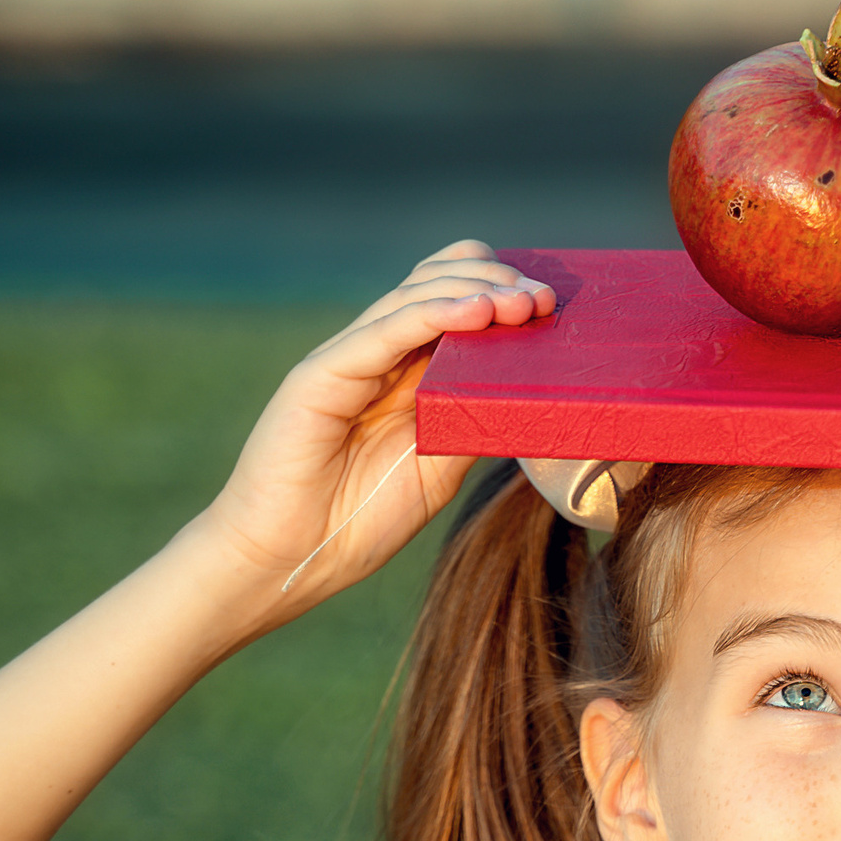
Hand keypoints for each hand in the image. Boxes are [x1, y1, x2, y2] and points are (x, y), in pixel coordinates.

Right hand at [194, 239, 554, 623]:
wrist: (291, 559)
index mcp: (406, 372)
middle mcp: (378, 354)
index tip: (550, 306)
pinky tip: (476, 312)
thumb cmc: (359, 521)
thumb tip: (533, 394)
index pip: (454, 301)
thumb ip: (473, 423)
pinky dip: (432, 314)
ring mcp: (348, 358)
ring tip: (520, 302)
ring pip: (415, 297)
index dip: (500, 292)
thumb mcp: (440, 468)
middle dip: (497, 282)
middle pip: (438, 284)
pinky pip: (383, 331)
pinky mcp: (321, 373)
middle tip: (542, 299)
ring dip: (475, 291)